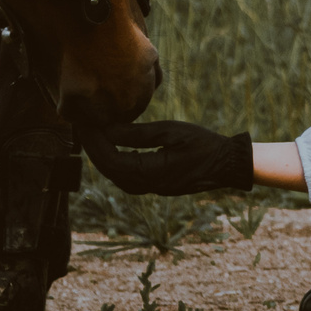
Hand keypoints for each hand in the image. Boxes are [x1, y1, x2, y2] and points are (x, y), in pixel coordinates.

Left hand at [78, 121, 253, 195]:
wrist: (228, 164)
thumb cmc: (204, 143)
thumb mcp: (171, 132)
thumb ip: (138, 134)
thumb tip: (107, 130)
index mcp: (150, 173)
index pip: (110, 160)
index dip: (94, 141)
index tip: (84, 121)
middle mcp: (147, 186)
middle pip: (109, 169)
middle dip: (93, 146)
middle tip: (83, 123)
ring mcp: (151, 188)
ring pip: (116, 175)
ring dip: (102, 154)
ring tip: (94, 132)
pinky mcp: (155, 185)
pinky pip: (127, 176)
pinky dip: (115, 160)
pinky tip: (113, 145)